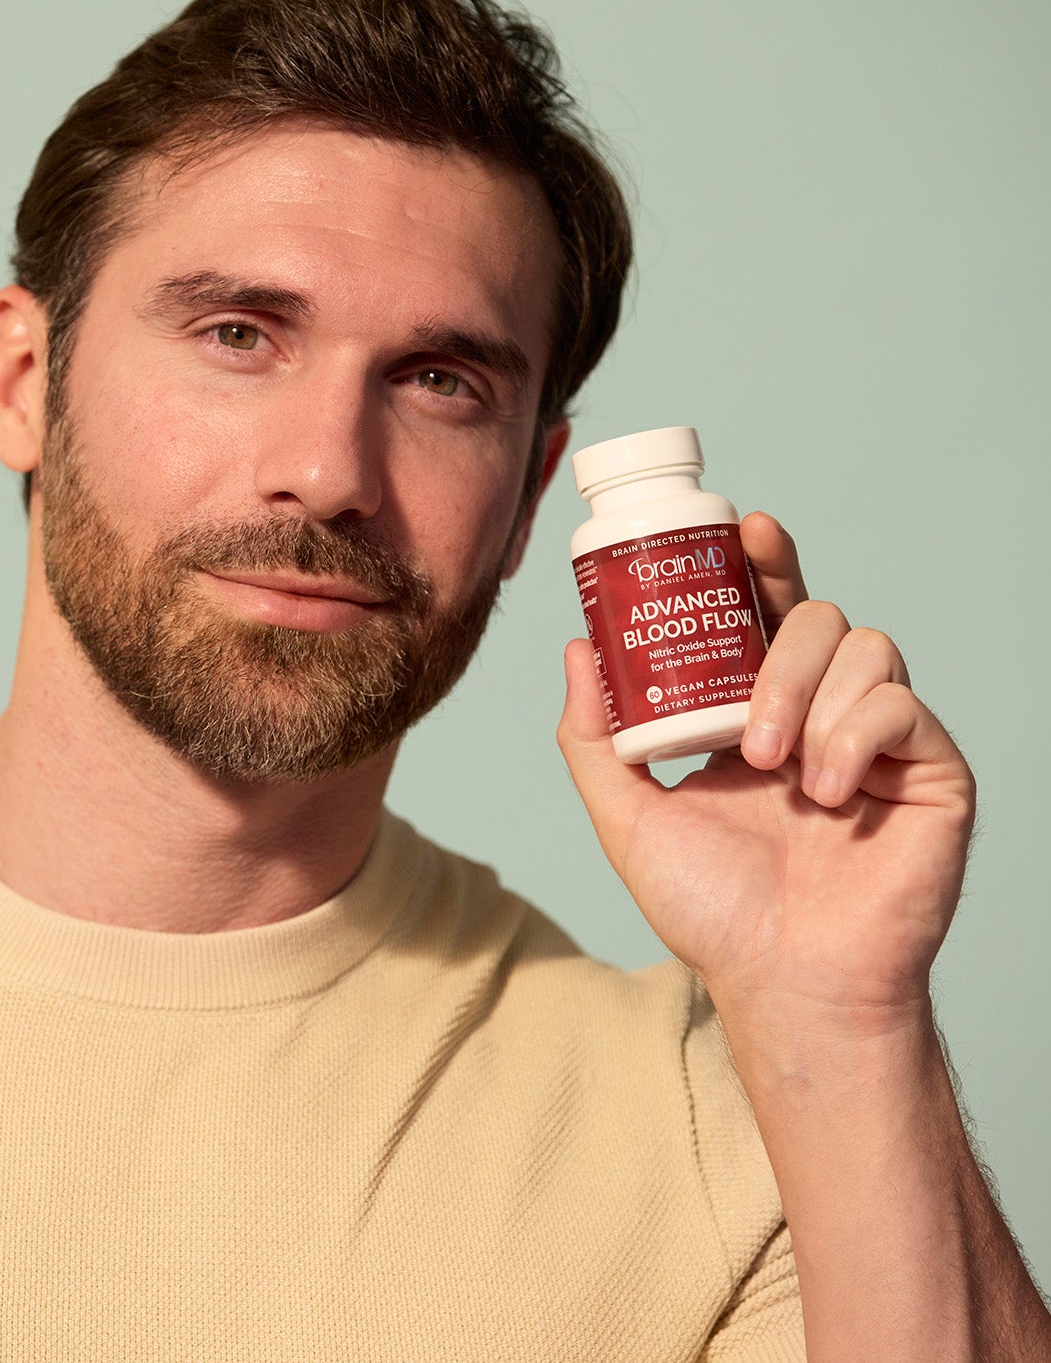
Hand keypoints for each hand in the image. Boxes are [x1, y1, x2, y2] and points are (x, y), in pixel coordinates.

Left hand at [557, 512, 975, 1043]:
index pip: (766, 609)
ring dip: (809, 700)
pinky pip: (904, 706)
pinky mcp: (930, 769)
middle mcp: (820, 709)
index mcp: (757, 706)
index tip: (745, 527)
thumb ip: (595, 736)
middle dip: (779, 652)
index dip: (763, 560)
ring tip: (776, 771)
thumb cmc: (710, 906)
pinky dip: (857, 737)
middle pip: (818, 614)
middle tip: (743, 725)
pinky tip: (827, 792)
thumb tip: (576, 648)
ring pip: (866, 646)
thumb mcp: (628, 814)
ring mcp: (877, 736)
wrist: (780, 979)